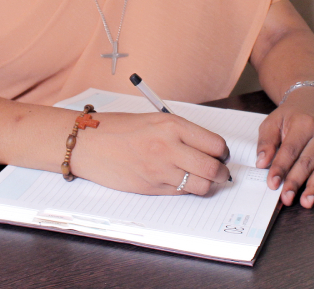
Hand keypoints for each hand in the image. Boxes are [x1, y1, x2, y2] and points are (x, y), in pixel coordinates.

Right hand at [71, 112, 230, 194]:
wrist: (90, 143)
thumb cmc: (121, 128)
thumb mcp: (156, 120)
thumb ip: (182, 132)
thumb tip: (209, 148)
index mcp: (173, 125)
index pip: (215, 144)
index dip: (223, 152)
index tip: (221, 154)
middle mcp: (169, 147)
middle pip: (212, 168)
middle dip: (221, 172)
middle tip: (220, 171)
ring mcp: (160, 170)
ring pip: (200, 186)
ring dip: (207, 184)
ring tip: (202, 179)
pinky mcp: (151, 187)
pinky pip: (181, 192)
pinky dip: (186, 189)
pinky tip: (180, 181)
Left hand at [255, 87, 313, 207]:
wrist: (313, 103)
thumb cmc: (291, 115)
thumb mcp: (273, 121)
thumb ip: (266, 142)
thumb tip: (262, 163)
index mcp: (303, 124)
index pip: (291, 149)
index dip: (281, 167)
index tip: (272, 183)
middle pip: (307, 162)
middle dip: (296, 182)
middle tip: (286, 198)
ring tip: (306, 202)